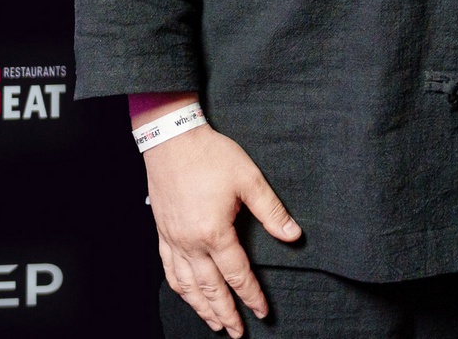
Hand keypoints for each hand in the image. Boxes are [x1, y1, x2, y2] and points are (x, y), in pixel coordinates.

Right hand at [145, 124, 301, 335]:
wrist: (171, 139)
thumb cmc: (210, 155)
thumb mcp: (249, 179)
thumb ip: (271, 211)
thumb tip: (293, 234)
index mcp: (215, 232)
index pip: (238, 275)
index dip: (252, 296)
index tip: (262, 312)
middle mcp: (191, 243)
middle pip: (211, 289)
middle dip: (226, 313)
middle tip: (238, 332)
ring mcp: (173, 240)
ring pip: (187, 286)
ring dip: (202, 308)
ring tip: (214, 324)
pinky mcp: (163, 232)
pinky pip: (169, 270)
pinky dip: (180, 289)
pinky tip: (187, 295)